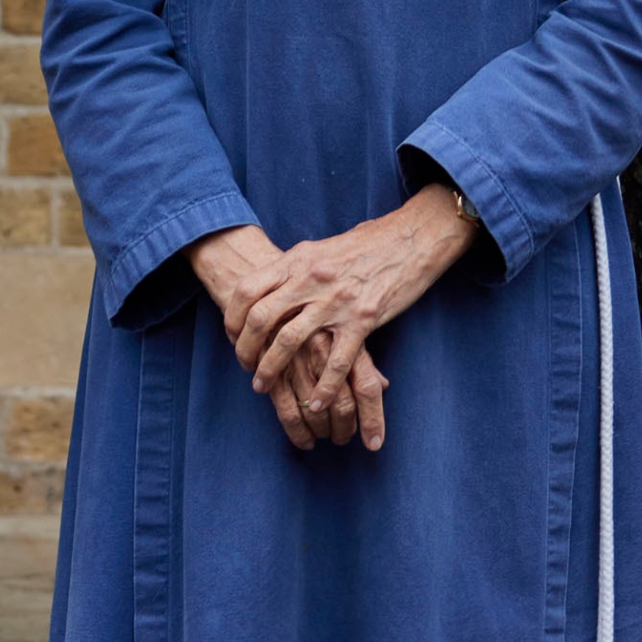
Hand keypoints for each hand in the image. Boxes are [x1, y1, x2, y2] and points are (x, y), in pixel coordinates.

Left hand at [189, 226, 387, 451]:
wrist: (410, 239)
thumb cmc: (364, 245)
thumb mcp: (318, 249)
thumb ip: (293, 269)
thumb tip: (269, 285)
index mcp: (296, 260)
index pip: (248, 290)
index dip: (233, 316)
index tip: (232, 335)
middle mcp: (310, 280)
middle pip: (261, 318)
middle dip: (245, 348)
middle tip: (244, 366)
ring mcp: (335, 301)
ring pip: (290, 341)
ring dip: (271, 369)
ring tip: (263, 387)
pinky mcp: (362, 319)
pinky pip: (336, 360)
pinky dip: (323, 385)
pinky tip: (316, 402)